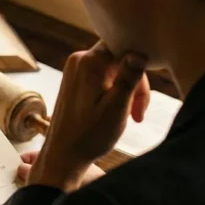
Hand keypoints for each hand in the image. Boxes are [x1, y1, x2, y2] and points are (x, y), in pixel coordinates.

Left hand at [26, 42, 148, 191]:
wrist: (63, 156)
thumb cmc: (89, 136)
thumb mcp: (117, 107)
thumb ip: (129, 78)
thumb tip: (139, 52)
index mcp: (89, 62)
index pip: (126, 48)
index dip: (139, 70)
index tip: (140, 99)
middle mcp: (79, 60)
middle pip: (120, 59)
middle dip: (134, 84)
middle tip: (137, 113)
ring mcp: (75, 71)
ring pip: (114, 70)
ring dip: (126, 91)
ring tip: (128, 117)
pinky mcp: (75, 82)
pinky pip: (103, 78)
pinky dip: (114, 93)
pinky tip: (115, 113)